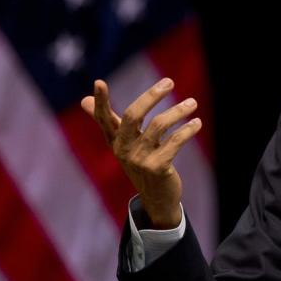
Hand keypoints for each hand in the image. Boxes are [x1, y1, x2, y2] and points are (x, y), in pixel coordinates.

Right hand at [80, 77, 201, 228]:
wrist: (156, 198)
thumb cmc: (140, 163)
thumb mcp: (123, 144)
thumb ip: (108, 121)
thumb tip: (83, 100)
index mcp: (115, 141)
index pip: (104, 119)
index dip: (101, 102)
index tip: (99, 82)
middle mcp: (124, 149)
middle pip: (133, 115)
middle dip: (151, 95)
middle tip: (170, 81)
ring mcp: (139, 159)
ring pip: (159, 125)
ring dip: (178, 111)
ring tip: (193, 103)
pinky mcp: (157, 168)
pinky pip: (174, 142)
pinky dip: (187, 130)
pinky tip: (197, 123)